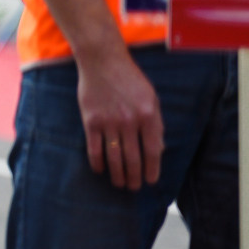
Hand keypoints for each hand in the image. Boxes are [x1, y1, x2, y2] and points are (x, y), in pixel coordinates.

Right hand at [77, 49, 162, 188]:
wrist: (103, 60)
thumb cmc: (129, 79)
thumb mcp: (151, 98)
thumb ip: (155, 123)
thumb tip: (158, 149)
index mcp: (149, 115)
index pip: (153, 151)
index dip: (152, 169)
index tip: (150, 181)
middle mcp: (130, 121)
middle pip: (133, 158)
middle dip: (134, 177)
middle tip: (133, 187)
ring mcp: (109, 121)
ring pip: (114, 157)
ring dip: (117, 174)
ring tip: (119, 183)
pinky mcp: (91, 120)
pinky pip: (94, 148)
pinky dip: (97, 162)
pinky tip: (100, 170)